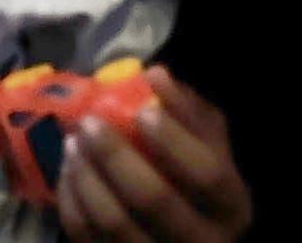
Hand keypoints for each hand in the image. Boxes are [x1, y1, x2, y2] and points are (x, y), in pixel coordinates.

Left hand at [56, 68, 252, 242]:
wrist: (184, 231)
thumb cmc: (196, 177)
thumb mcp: (209, 143)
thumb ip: (189, 111)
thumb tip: (156, 76)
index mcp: (231, 207)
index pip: (206, 175)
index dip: (174, 142)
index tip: (142, 112)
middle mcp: (200, 242)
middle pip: (154, 200)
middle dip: (116, 155)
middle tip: (90, 121)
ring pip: (114, 223)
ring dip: (87, 176)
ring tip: (73, 141)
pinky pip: (87, 237)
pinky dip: (72, 200)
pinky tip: (69, 170)